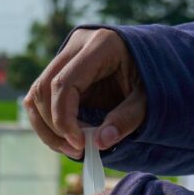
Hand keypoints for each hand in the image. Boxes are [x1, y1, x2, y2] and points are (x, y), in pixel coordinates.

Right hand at [23, 28, 146, 157]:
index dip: (64, 117)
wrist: (157, 60)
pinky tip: (67, 138)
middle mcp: (77, 44)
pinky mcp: (63, 68)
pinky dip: (48, 120)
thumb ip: (128, 118)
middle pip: (44, 88)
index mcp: (100, 45)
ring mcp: (67, 54)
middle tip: (76, 150)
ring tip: (72, 147)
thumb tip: (99, 143)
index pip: (64, 82)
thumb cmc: (154, 77)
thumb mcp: (150, 98)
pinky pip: (42, 96)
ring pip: (37, 92)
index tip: (79, 144)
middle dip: (54, 125)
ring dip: (47, 125)